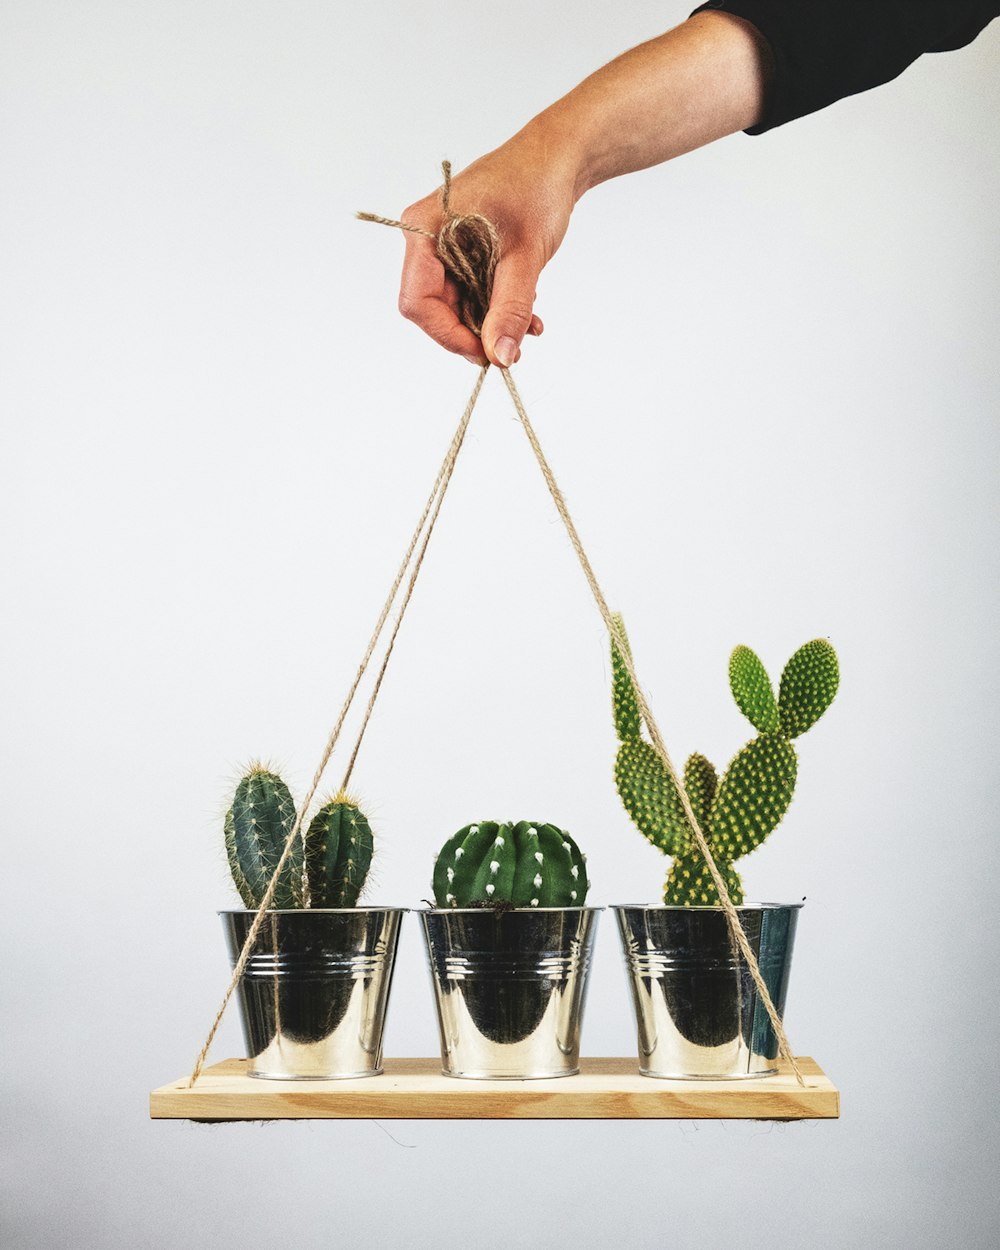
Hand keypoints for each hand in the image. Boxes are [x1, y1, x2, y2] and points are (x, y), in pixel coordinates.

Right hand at [394, 14, 768, 366]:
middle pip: (435, 308)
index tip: (485, 353)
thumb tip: (501, 357)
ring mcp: (443, 245)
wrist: (559, 158)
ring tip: (528, 327)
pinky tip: (526, 315)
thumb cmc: (537, 188)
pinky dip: (496, 307)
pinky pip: (470, 292)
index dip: (448, 334)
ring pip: (456, 305)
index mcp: (425, 229)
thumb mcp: (525, 257)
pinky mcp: (462, 251)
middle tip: (510, 348)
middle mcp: (426, 238)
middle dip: (473, 332)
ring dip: (490, 323)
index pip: (418, 301)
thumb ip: (510, 310)